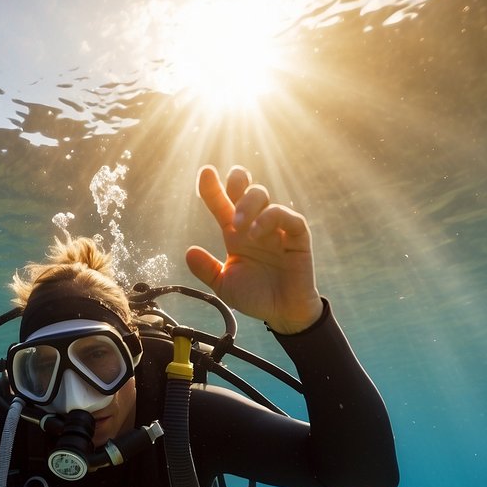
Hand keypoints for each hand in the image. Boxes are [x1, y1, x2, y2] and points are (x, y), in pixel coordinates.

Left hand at [185, 165, 323, 333]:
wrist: (282, 313)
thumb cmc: (255, 296)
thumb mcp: (224, 285)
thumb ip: (207, 270)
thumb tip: (189, 252)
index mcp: (236, 234)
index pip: (222, 204)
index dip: (213, 187)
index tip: (205, 173)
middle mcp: (255, 226)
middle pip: (247, 190)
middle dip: (238, 182)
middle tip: (230, 188)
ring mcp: (276, 230)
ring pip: (264, 197)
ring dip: (248, 204)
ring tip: (238, 226)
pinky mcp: (297, 237)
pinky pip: (289, 217)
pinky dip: (272, 217)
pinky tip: (258, 232)